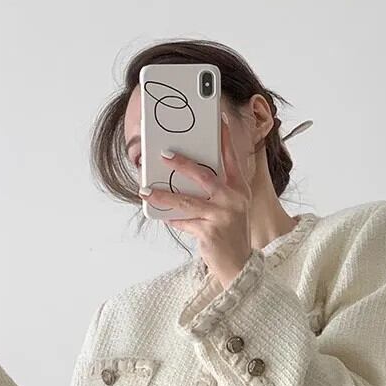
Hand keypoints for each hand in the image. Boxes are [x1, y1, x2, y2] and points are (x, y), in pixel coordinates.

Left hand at [139, 111, 253, 288]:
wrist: (239, 266)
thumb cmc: (230, 233)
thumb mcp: (229, 209)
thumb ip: (214, 193)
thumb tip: (183, 179)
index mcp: (239, 189)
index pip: (231, 158)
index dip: (225, 138)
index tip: (219, 119)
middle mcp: (233, 200)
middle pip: (204, 175)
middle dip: (183, 163)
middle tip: (165, 154)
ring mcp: (221, 216)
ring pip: (186, 201)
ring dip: (163, 195)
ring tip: (146, 191)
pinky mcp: (209, 232)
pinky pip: (183, 221)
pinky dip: (171, 219)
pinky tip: (161, 215)